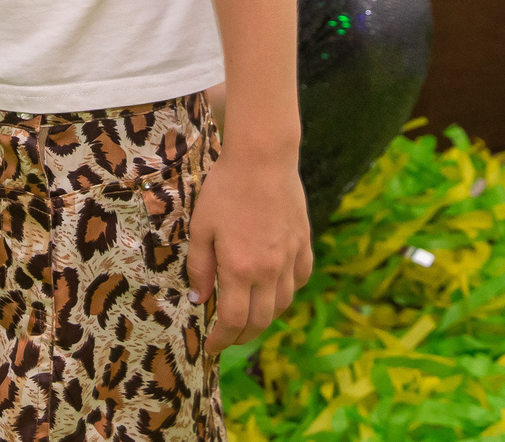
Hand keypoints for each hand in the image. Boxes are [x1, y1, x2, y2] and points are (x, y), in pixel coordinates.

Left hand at [186, 150, 312, 352]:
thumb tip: (200, 300)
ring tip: (249, 317)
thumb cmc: (225, 190)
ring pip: (283, 304)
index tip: (211, 345)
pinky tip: (275, 289)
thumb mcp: (201, 228)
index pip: (235, 321)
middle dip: (242, 336)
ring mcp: (291, 258)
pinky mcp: (304, 244)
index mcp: (240, 269)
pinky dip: (287, 292)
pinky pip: (300, 279)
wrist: (263, 159)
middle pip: (261, 320)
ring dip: (265, 317)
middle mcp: (270, 270)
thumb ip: (200, 268)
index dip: (222, 339)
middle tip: (228, 338)